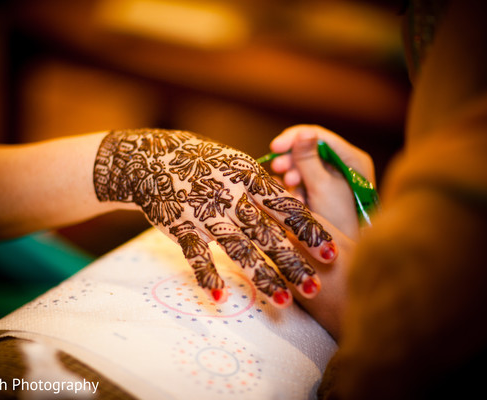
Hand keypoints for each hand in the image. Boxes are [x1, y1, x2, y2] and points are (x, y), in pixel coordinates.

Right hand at [93, 129, 336, 307]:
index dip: (310, 232)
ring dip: (262, 275)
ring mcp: (205, 212)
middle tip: (315, 287)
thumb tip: (296, 212)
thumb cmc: (207, 164)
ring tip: (285, 302)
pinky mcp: (180, 226)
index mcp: (249, 178)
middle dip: (293, 262)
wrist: (155, 156)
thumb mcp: (238, 165)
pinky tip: (219, 299)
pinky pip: (195, 255)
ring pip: (238, 247)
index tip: (332, 255)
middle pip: (267, 233)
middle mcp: (230, 196)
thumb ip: (264, 190)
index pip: (287, 207)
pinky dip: (207, 277)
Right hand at [270, 125, 375, 238]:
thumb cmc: (338, 219)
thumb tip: (303, 132)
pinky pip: (302, 181)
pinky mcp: (321, 191)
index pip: (320, 136)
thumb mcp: (320, 186)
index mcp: (352, 159)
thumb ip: (308, 159)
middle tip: (278, 169)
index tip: (274, 147)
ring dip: (292, 175)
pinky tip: (294, 198)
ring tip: (289, 186)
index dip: (295, 138)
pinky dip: (295, 188)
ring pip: (303, 165)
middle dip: (292, 159)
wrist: (343, 254)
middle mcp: (344, 165)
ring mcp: (332, 178)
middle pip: (310, 149)